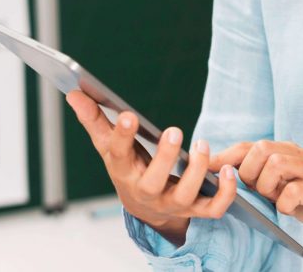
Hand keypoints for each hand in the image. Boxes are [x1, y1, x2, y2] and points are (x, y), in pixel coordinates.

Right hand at [66, 90, 237, 245]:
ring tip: (201, 143)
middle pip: (152, 182)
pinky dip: (225, 193)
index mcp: (124, 171)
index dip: (122, 137)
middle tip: (174, 131)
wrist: (146, 207)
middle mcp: (147, 190)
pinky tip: (229, 170)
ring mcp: (172, 202)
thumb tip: (74, 93)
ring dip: (197, 170)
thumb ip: (95, 120)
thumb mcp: (110, 146)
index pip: (118, 155)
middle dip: (164, 158)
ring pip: (184, 195)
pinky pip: (213, 208)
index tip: (128, 115)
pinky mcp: (196, 209)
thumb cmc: (129, 168)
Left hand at [207, 139, 302, 253]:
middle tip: (255, 190)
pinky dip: (285, 202)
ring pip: (277, 163)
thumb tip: (222, 174)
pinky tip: (288, 209)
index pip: (251, 145)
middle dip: (249, 171)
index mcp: (287, 151)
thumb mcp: (279, 187)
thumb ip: (258, 177)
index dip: (228, 155)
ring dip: (266, 185)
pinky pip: (296, 190)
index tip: (207, 168)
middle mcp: (300, 155)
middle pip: (262, 148)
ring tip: (273, 197)